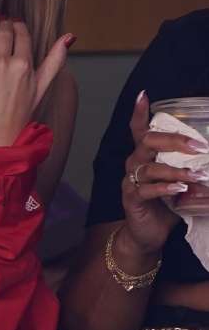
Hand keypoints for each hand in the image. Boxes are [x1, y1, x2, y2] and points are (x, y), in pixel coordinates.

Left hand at [0, 9, 70, 145]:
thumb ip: (55, 60)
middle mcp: (4, 62)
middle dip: (3, 21)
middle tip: (0, 15)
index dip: (18, 25)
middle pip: (3, 31)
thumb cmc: (19, 112)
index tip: (14, 21)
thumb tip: (70, 36)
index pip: (21, 35)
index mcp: (24, 65)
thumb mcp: (42, 86)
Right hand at [119, 91, 208, 257]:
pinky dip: (165, 188)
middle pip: (147, 142)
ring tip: (196, 174)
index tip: (144, 95)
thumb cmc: (166, 206)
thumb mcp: (182, 183)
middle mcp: (135, 164)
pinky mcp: (132, 199)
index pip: (139, 130)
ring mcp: (131, 181)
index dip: (140, 113)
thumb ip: (194, 171)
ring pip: (149, 167)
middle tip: (199, 145)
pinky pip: (146, 189)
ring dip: (175, 169)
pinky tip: (179, 189)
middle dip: (174, 140)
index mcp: (145, 157)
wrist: (148, 234)